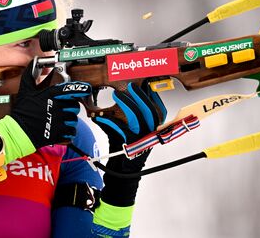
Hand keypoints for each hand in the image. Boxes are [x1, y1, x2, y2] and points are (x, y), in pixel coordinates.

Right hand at [10, 62, 91, 148]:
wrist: (18, 132)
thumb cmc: (22, 111)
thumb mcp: (25, 90)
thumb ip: (31, 74)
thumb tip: (34, 60)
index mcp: (49, 96)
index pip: (69, 89)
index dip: (80, 88)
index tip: (87, 89)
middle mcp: (55, 108)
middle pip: (74, 106)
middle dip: (71, 107)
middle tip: (63, 109)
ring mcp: (57, 122)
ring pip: (74, 120)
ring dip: (69, 120)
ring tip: (60, 121)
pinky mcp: (58, 134)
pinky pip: (71, 132)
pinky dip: (69, 133)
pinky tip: (61, 130)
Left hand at [93, 81, 166, 205]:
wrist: (121, 174)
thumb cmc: (124, 151)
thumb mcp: (127, 132)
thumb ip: (125, 118)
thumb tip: (119, 100)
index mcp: (153, 130)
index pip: (159, 111)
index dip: (154, 97)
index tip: (146, 85)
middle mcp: (151, 135)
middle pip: (151, 112)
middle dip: (141, 96)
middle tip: (130, 86)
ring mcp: (142, 140)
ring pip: (138, 118)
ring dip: (127, 104)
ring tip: (117, 95)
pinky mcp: (131, 146)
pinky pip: (121, 129)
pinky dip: (110, 121)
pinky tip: (100, 117)